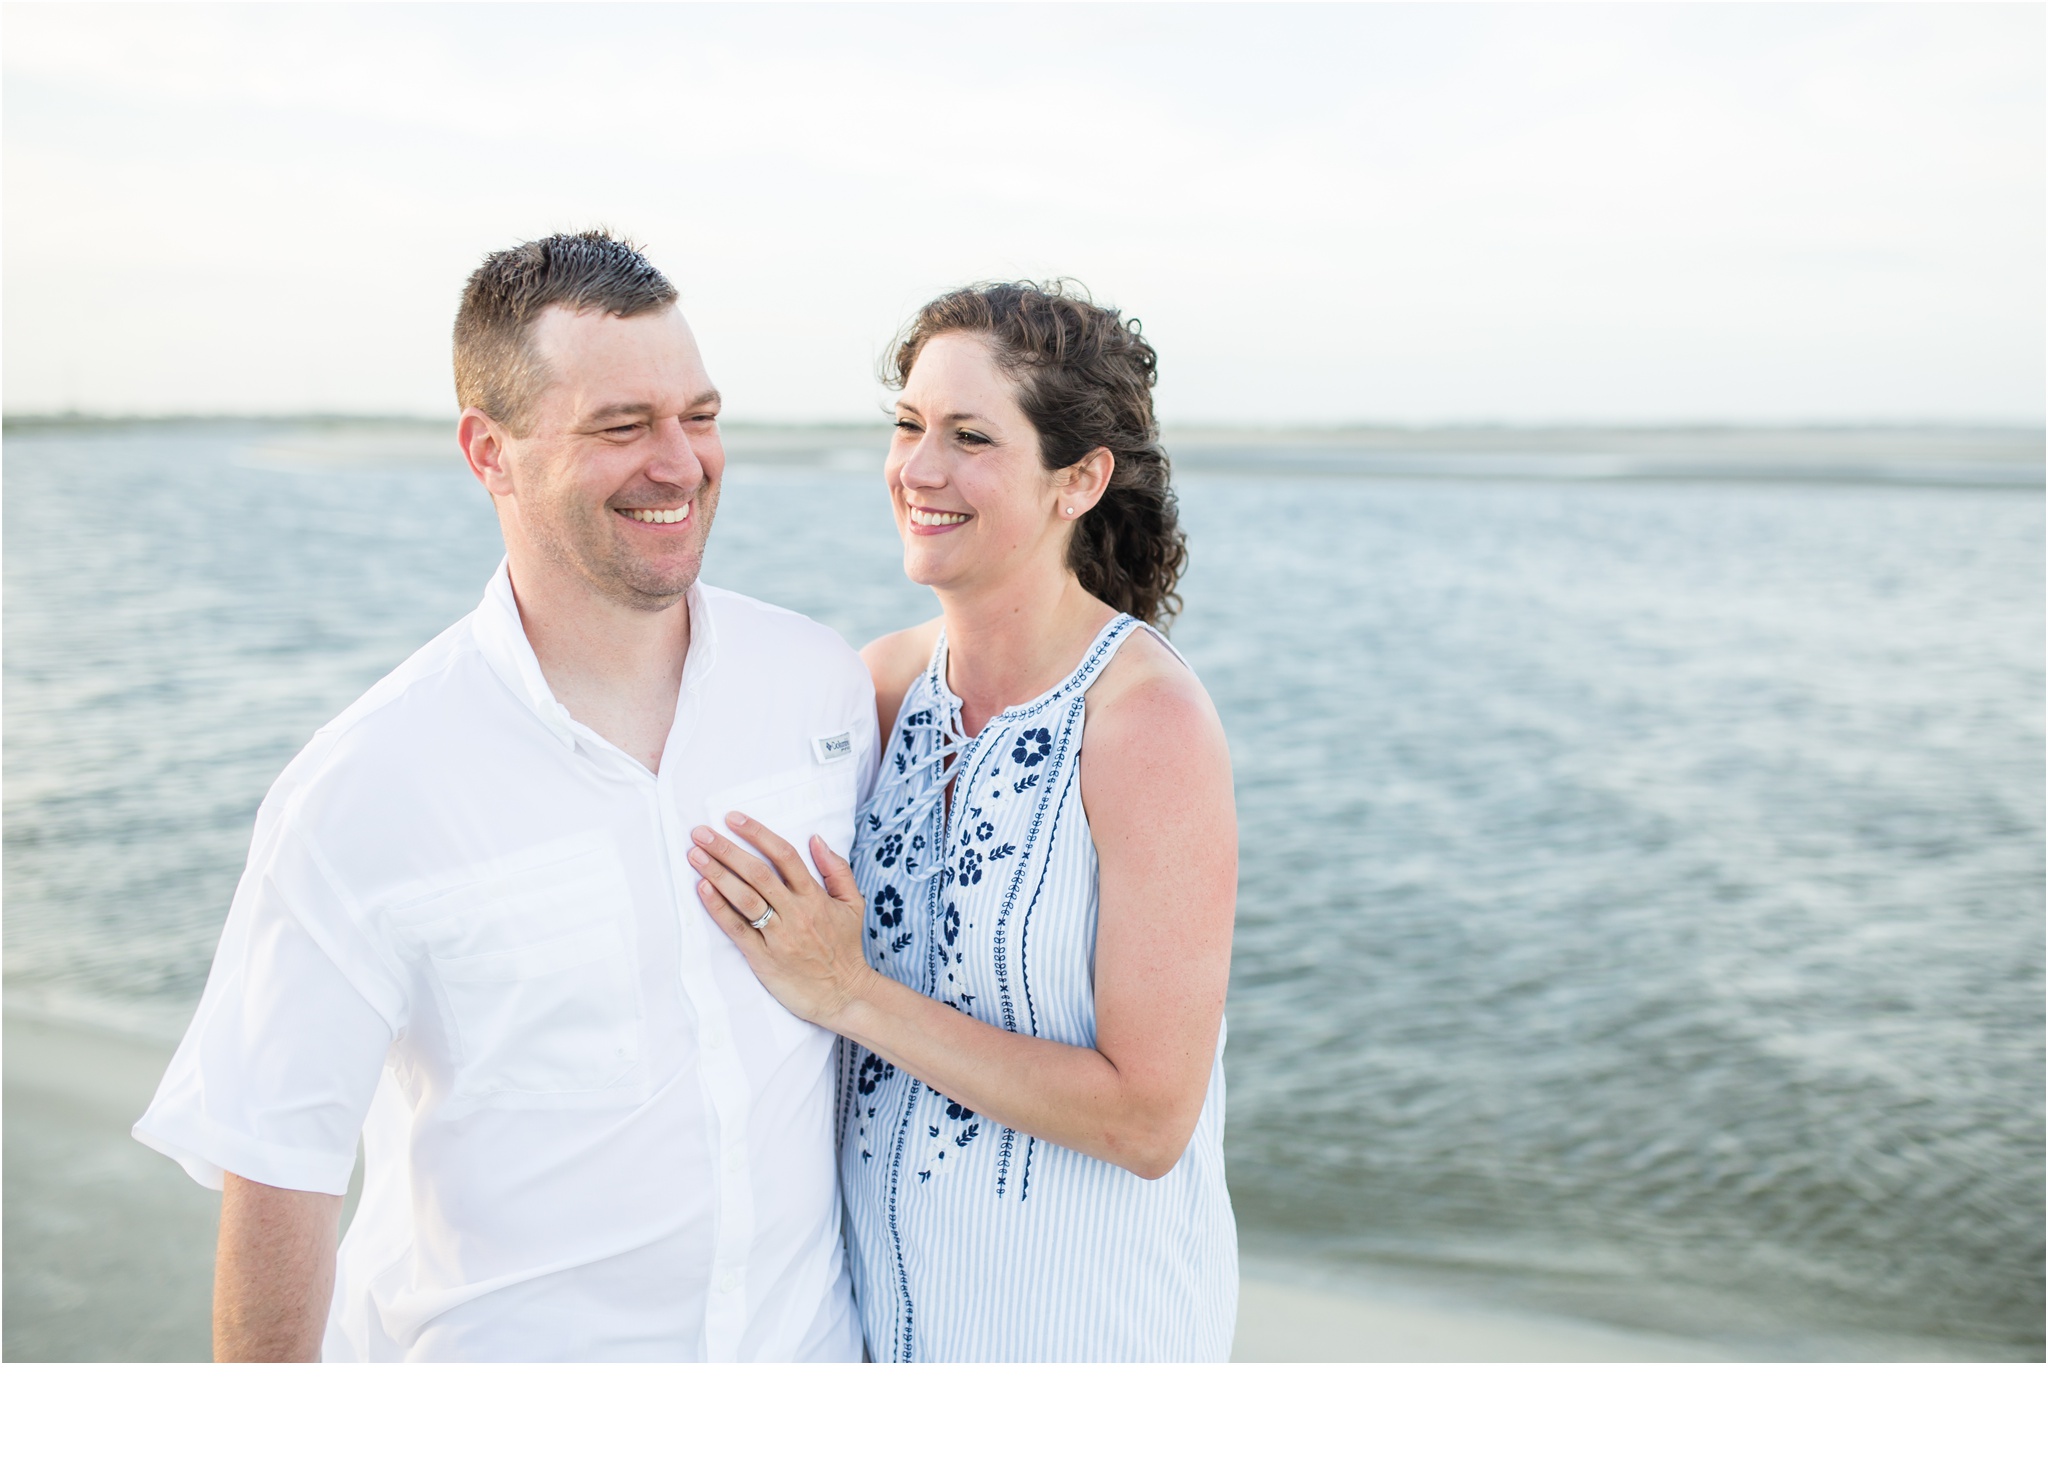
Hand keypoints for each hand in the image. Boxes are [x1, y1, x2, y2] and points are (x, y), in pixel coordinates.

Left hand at [688, 814, 876, 1027]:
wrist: (844, 995)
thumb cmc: (846, 949)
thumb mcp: (853, 905)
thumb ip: (837, 870)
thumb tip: (816, 839)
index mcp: (815, 897)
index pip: (784, 856)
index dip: (757, 834)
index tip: (733, 818)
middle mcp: (796, 913)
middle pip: (757, 874)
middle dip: (727, 849)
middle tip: (701, 832)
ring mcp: (778, 936)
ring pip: (745, 898)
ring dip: (717, 874)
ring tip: (695, 855)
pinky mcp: (763, 958)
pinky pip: (737, 929)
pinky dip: (718, 908)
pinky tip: (702, 889)